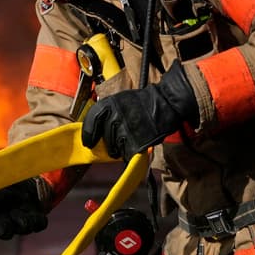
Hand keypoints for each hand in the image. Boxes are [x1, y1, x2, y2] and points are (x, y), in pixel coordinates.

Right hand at [0, 177, 47, 242]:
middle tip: (7, 227)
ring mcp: (19, 220)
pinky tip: (38, 215)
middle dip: (5, 229)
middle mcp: (2, 220)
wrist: (20, 177)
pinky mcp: (35, 217)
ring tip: (24, 217)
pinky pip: (39, 224)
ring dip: (24, 223)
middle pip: (3, 231)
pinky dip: (39, 220)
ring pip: (23, 228)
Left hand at [81, 62, 197, 160]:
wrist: (165, 103)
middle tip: (113, 144)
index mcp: (110, 104)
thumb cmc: (143, 102)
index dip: (88, 133)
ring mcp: (126, 130)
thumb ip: (108, 113)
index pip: (91, 120)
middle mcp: (116, 117)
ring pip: (115, 147)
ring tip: (127, 142)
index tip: (88, 142)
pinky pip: (127, 153)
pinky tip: (135, 145)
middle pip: (104, 137)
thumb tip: (97, 128)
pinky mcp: (137, 142)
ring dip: (119, 149)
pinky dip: (129, 152)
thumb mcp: (121, 100)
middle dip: (107, 144)